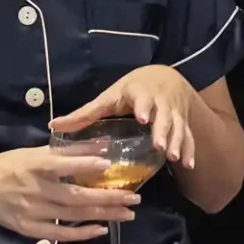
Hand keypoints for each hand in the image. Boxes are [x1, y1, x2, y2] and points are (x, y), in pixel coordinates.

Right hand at [0, 145, 139, 241]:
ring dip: (103, 215)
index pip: (62, 165)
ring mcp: (33, 212)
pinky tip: (101, 231)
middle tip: (134, 198)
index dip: (84, 165)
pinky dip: (81, 234)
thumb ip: (70, 150)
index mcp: (35, 166)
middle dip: (108, 198)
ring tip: (127, 214)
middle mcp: (36, 190)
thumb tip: (104, 144)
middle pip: (76, 197)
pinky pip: (59, 235)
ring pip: (73, 216)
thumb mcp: (36, 152)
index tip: (108, 165)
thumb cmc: (10, 165)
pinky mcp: (29, 229)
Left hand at [52, 65, 200, 168]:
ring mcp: (174, 113)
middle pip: (164, 116)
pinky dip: (189, 150)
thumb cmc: (129, 91)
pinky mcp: (183, 122)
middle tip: (160, 147)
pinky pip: (189, 136)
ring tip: (174, 158)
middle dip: (163, 131)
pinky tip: (187, 164)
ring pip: (179, 127)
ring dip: (178, 142)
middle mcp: (160, 102)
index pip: (143, 99)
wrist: (163, 78)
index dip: (144, 108)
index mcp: (140, 93)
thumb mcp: (108, 98)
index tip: (142, 118)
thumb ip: (85, 114)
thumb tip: (54, 126)